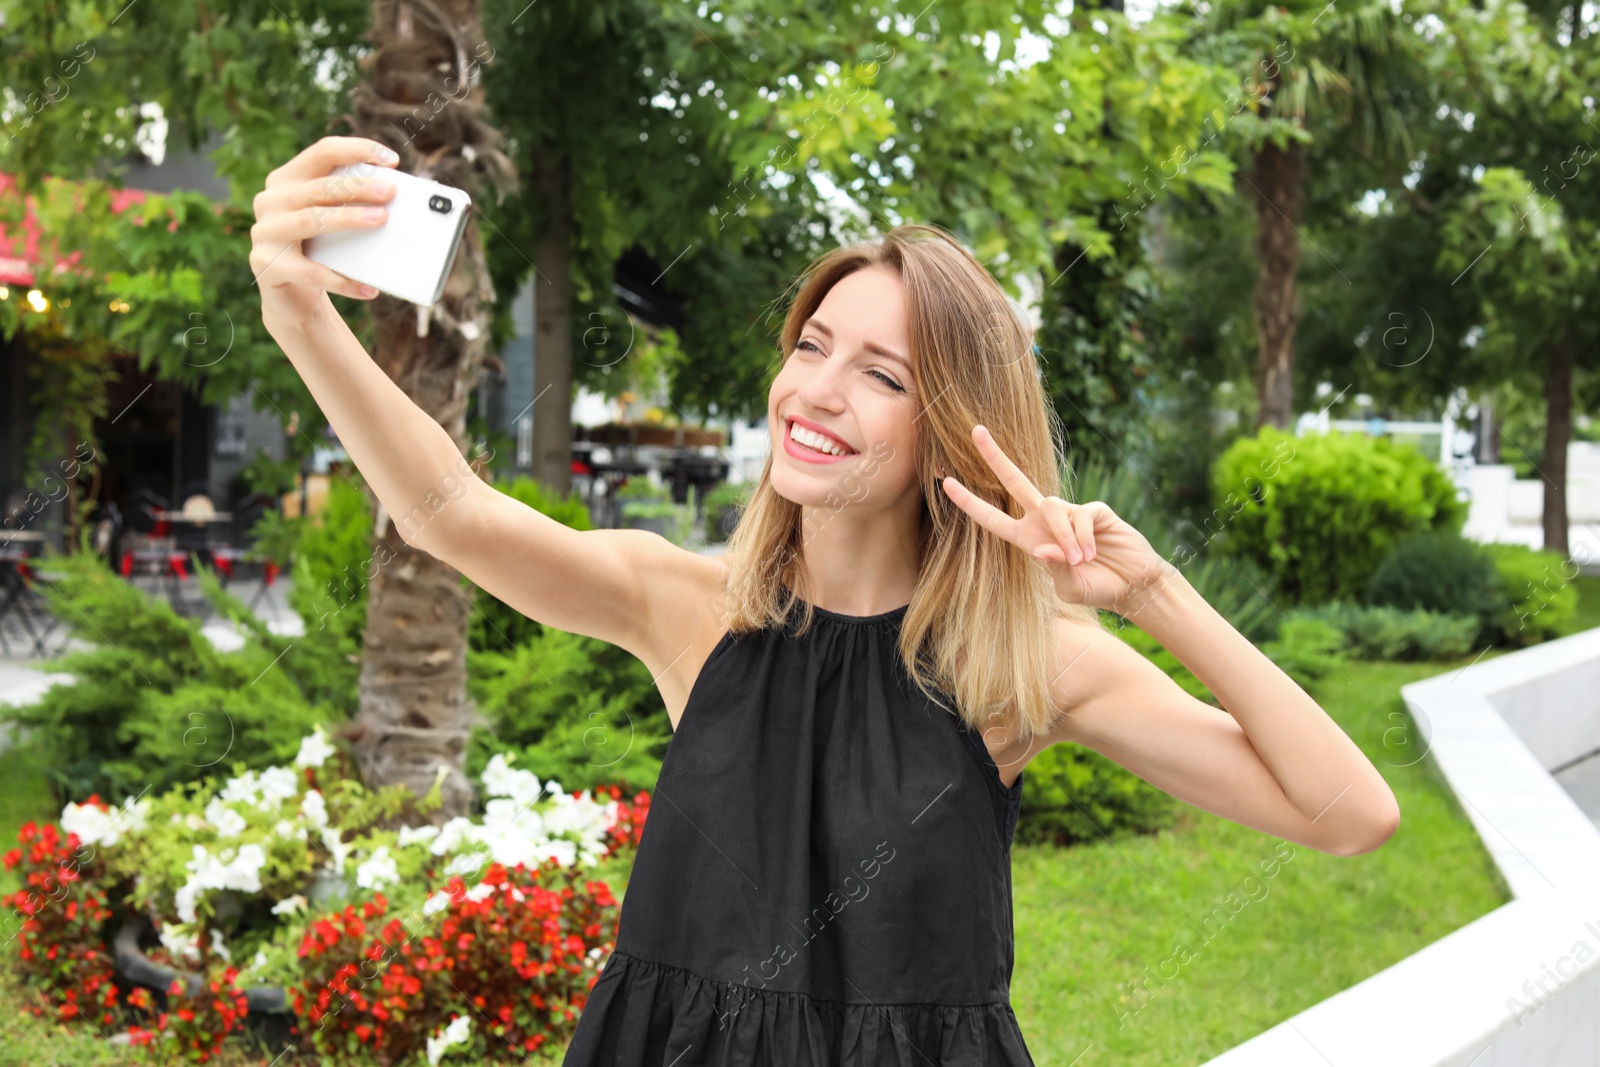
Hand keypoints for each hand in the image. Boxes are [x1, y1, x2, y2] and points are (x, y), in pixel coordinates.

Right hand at [249, 136, 400, 330]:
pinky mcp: (266, 264)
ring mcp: (265, 232)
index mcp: (287, 179)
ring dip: (349, 219)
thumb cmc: (318, 250)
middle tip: (390, 192)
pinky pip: (310, 272)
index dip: (357, 150)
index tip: (391, 159)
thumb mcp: (331, 221)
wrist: (290, 296)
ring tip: (381, 220)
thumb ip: (350, 204)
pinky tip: (369, 289)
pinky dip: (343, 281)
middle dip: (357, 187)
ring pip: (311, 220)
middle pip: (318, 187)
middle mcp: (271, 200)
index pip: (323, 152)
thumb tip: (395, 197)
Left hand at [939, 424, 1168, 613]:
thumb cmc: (1096, 588)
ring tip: (1081, 560)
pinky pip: (1079, 516)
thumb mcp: (1069, 587)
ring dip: (1064, 538)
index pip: (993, 518)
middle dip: (995, 456)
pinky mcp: (1093, 509)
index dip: (970, 503)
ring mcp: (1069, 512)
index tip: (947, 483)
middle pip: (1014, 481)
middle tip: (975, 430)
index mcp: (1029, 540)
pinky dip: (1083, 538)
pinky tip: (1094, 552)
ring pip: (1052, 507)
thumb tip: (1044, 549)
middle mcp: (1044, 520)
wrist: (1132, 584)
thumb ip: (1054, 569)